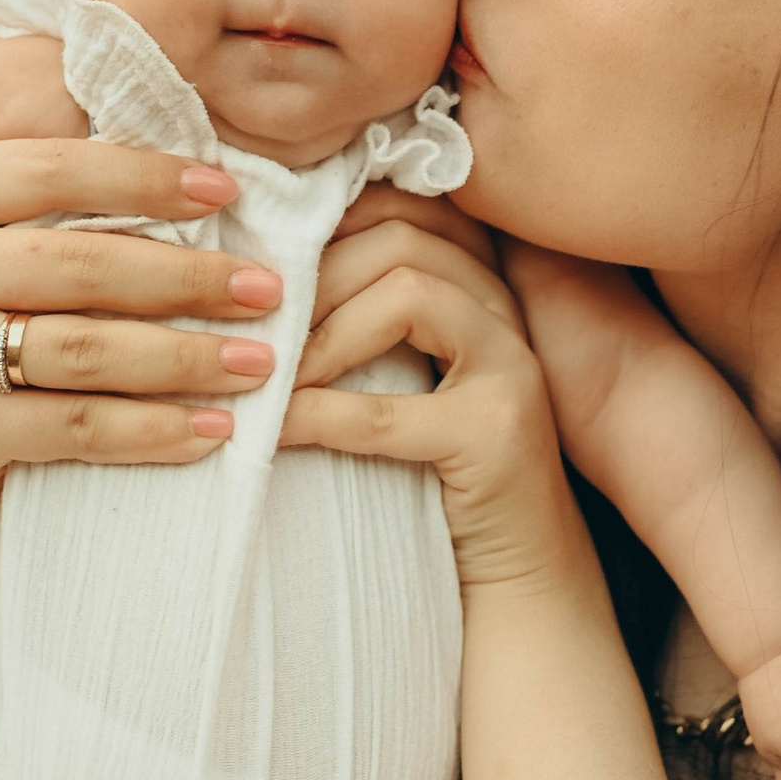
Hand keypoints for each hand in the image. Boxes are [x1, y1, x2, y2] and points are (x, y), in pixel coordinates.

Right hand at [0, 136, 288, 525]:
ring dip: (187, 358)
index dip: (144, 176)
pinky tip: (211, 428)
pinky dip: (153, 429)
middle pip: (80, 263)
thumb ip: (50, 215)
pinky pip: (74, 425)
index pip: (50, 168)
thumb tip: (201, 180)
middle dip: (190, 278)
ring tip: (258, 362)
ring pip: (85, 349)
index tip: (226, 190)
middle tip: (268, 290)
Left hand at [279, 214, 577, 589]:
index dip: (332, 217)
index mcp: (485, 285)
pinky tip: (277, 430)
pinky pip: (387, 409)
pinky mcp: (499, 433)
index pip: (409, 205)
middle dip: (316, 273)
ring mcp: (514, 368)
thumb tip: (266, 271)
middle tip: (258, 322)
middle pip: (403, 237)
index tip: (270, 258)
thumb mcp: (410, 377)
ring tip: (274, 374)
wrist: (522, 574)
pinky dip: (319, 414)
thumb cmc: (443, 475)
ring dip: (321, 331)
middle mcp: (509, 310)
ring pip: (410, 291)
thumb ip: (371, 318)